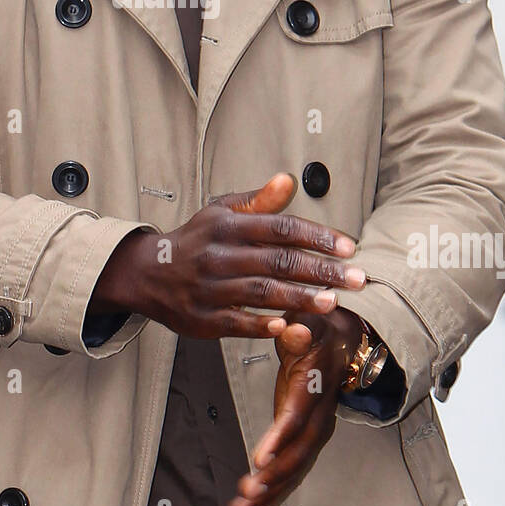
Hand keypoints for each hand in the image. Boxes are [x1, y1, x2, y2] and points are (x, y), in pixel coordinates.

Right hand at [87, 172, 364, 338]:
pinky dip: (261, 324)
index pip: (280, 228)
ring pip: (262, 292)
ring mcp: (210, 288)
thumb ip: (258, 201)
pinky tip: (287, 325)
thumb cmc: (196, 239)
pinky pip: (237, 322)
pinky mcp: (203, 318)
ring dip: (300, 298)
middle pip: (278, 261)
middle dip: (321, 270)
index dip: (317, 237)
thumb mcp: (221, 211)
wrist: (148, 273)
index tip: (348, 247)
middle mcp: (219, 254)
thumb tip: (288, 179)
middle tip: (356, 279)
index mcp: (228, 225)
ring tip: (332, 301)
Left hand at [228, 307, 363, 505]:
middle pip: (297, 453)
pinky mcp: (304, 440)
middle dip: (273, 477)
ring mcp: (313, 432)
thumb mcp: (308, 322)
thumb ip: (300, 329)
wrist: (338, 342)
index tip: (258, 459)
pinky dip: (272, 494)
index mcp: (313, 388)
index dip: (279, 438)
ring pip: (294, 470)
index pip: (296, 417)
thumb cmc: (315, 329)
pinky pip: (291, 471)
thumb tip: (295, 331)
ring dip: (270, 494)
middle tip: (247, 495)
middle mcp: (318, 416)